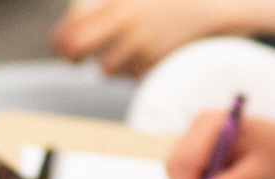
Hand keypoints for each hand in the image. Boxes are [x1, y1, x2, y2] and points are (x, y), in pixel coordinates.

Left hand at [51, 0, 243, 76]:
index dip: (60, 44)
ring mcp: (144, 55)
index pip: (70, 36)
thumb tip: (79, 10)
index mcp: (116, 10)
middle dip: (78, 59)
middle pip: (88, 60)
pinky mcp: (159, 69)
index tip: (60, 45)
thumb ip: (105, 3)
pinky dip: (132, 68)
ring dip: (110, 63)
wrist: (214, 7)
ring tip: (121, 47)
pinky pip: (134, 76)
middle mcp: (128, 36)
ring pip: (111, 70)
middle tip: (75, 58)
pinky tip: (142, 52)